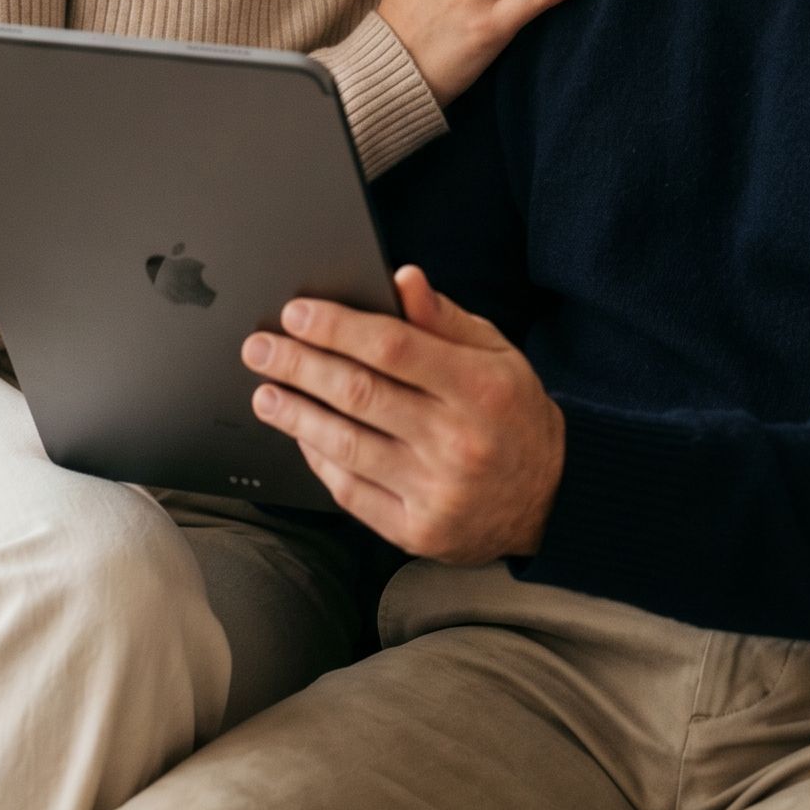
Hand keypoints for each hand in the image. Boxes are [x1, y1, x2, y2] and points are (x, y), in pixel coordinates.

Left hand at [243, 266, 564, 563]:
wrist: (549, 499)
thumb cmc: (514, 414)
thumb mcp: (497, 354)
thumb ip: (445, 319)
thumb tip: (402, 279)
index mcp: (479, 388)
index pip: (394, 347)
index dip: (338, 327)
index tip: (296, 313)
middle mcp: (457, 441)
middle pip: (360, 394)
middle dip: (299, 365)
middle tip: (260, 348)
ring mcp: (435, 490)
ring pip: (347, 445)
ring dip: (296, 415)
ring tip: (265, 393)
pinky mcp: (416, 530)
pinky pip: (351, 491)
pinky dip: (318, 459)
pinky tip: (300, 434)